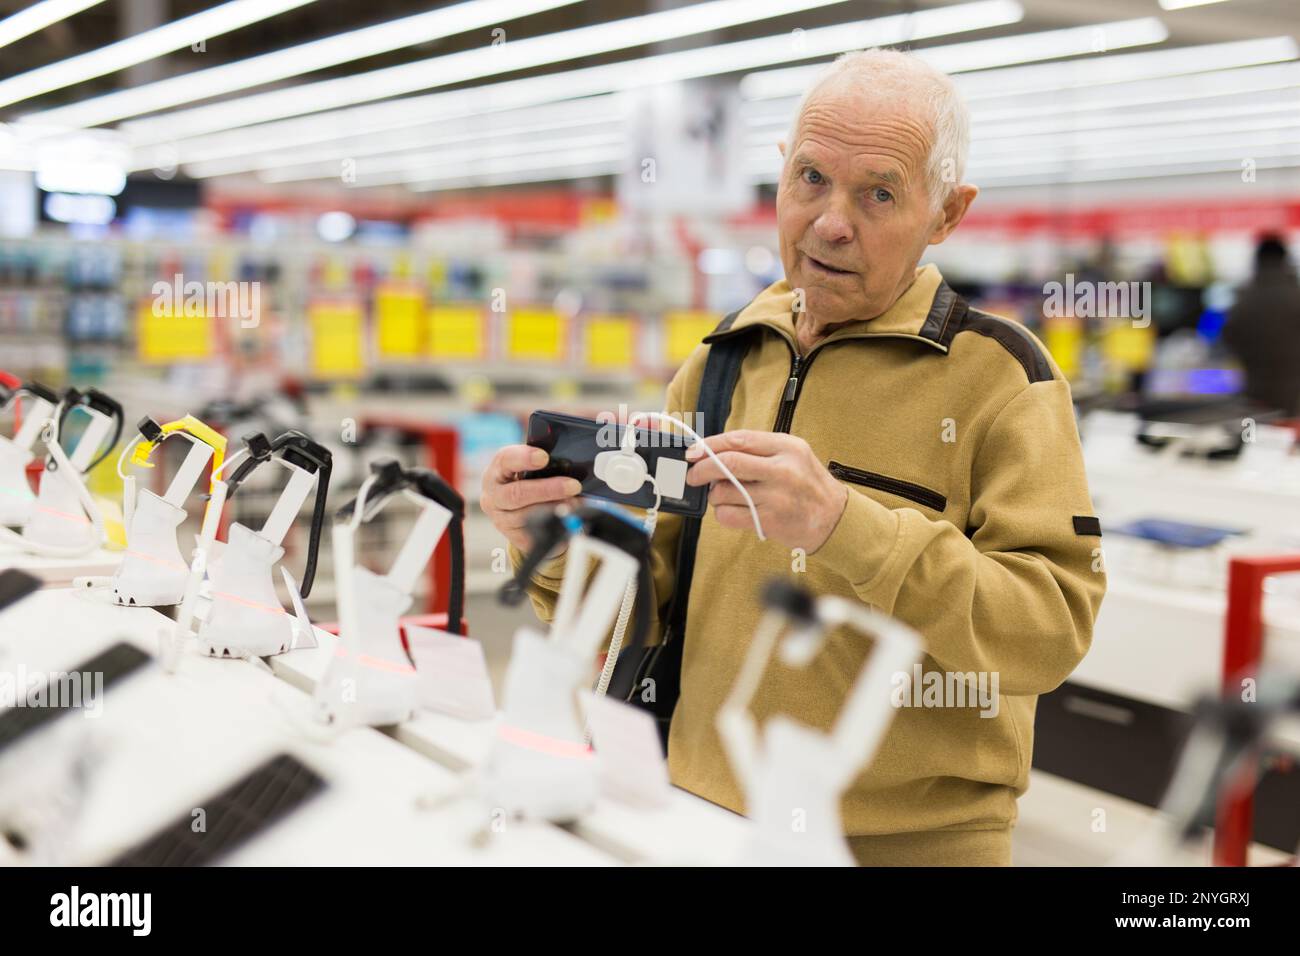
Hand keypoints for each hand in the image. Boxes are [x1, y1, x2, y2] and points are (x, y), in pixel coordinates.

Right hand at [480, 444, 581, 552]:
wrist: (515, 510)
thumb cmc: (524, 481)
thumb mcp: (527, 467)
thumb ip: (540, 461)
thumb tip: (564, 457)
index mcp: (496, 470)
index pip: (506, 460)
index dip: (524, 458)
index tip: (544, 457)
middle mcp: (494, 495)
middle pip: (517, 493)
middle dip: (548, 489)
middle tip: (572, 486)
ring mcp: (501, 518)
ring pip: (527, 516)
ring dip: (554, 509)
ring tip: (575, 503)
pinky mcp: (514, 536)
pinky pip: (535, 533)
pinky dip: (553, 524)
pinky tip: (567, 518)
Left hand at [685, 430, 847, 552]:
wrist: (835, 520)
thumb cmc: (808, 486)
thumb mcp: (793, 456)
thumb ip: (759, 450)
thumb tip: (712, 452)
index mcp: (787, 447)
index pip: (738, 440)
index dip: (710, 445)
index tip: (693, 452)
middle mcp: (782, 469)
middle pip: (727, 464)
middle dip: (702, 470)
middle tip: (693, 476)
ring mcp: (776, 497)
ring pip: (724, 491)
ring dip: (715, 495)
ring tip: (725, 496)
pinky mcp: (770, 520)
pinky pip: (729, 515)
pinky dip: (722, 513)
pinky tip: (732, 511)